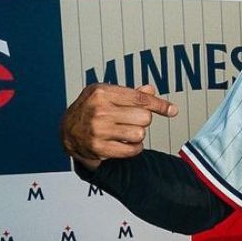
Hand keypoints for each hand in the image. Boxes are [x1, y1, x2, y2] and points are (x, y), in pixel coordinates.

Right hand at [60, 82, 177, 168]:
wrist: (68, 131)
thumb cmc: (91, 108)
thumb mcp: (106, 94)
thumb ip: (130, 93)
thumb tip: (151, 90)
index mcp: (102, 93)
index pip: (140, 99)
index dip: (159, 105)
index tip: (172, 110)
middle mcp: (99, 110)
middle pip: (144, 118)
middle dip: (143, 120)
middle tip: (131, 120)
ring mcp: (98, 130)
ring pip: (140, 134)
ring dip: (138, 134)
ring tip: (126, 131)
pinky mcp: (100, 148)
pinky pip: (133, 150)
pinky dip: (134, 147)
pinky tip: (125, 142)